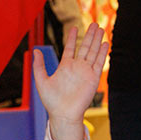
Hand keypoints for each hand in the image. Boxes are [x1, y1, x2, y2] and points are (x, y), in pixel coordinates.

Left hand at [33, 23, 108, 139]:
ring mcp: (85, 72)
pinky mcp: (93, 78)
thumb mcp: (41, 81)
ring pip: (93, 52)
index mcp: (65, 67)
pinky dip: (102, 53)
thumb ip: (39, 66)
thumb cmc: (51, 101)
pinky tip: (105, 44)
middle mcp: (76, 68)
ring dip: (97, 41)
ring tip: (100, 29)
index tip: (73, 28)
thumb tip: (35, 50)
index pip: (69, 49)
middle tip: (93, 24)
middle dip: (89, 36)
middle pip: (84, 47)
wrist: (63, 114)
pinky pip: (98, 63)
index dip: (72, 38)